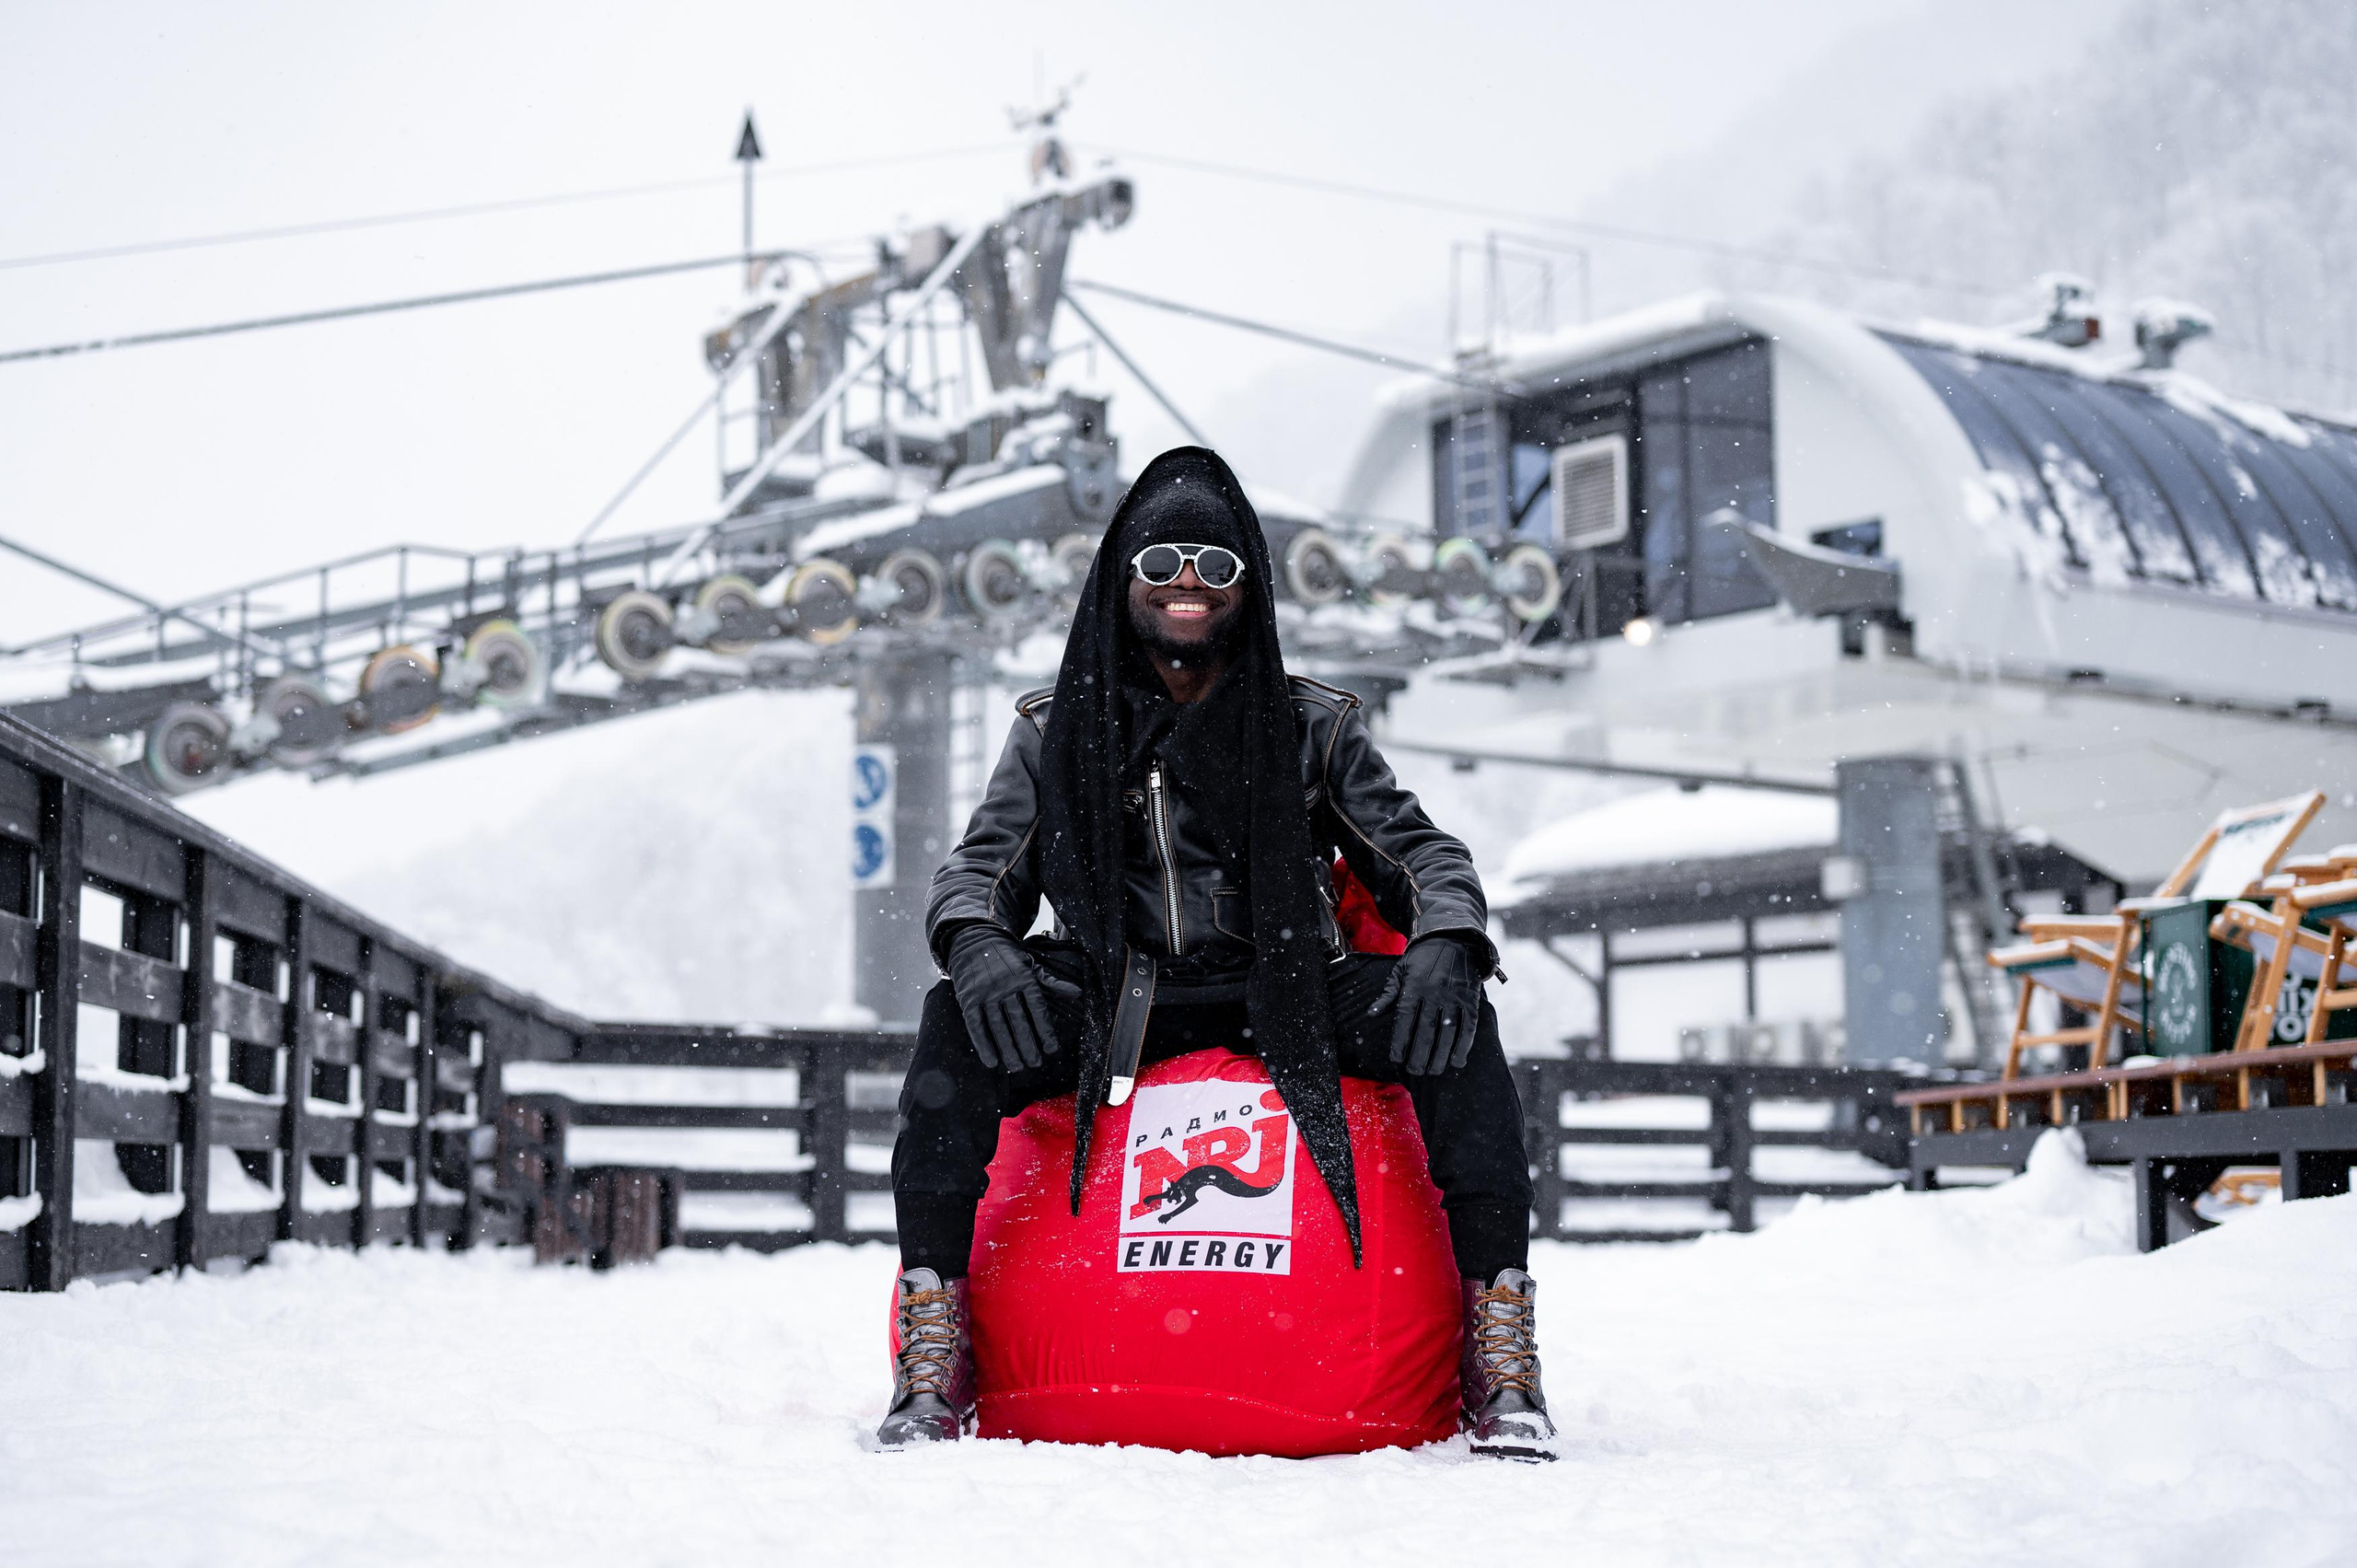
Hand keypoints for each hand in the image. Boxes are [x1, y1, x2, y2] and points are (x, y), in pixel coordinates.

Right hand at [945, 925, 1060, 1070]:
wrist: (974, 940)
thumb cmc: (1007, 957)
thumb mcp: (1031, 965)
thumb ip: (1052, 982)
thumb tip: (1077, 993)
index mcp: (1024, 977)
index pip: (1038, 1008)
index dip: (1045, 1030)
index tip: (1052, 1048)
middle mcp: (1005, 985)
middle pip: (1018, 1021)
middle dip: (1028, 1045)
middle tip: (1035, 1063)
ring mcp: (985, 992)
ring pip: (998, 1026)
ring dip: (1008, 1049)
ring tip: (1017, 1066)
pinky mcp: (968, 998)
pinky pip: (976, 1025)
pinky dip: (983, 1044)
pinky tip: (991, 1061)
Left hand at [1377, 935, 1484, 1075]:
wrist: (1454, 936)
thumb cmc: (1422, 957)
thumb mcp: (1400, 970)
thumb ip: (1388, 994)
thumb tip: (1372, 1014)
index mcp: (1414, 985)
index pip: (1405, 1019)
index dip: (1400, 1042)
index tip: (1397, 1059)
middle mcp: (1434, 992)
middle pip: (1426, 1031)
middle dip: (1420, 1055)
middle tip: (1415, 1071)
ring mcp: (1455, 996)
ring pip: (1448, 1033)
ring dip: (1440, 1056)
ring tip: (1433, 1071)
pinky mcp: (1471, 999)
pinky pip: (1468, 1027)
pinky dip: (1464, 1046)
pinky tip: (1456, 1061)